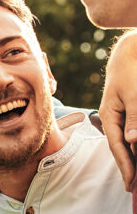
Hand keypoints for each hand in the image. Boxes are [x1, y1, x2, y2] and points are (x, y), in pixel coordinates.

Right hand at [99, 31, 136, 190]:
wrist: (127, 56)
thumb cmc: (129, 74)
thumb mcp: (134, 96)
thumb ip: (134, 119)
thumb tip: (133, 142)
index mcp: (108, 115)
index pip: (116, 145)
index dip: (124, 165)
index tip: (130, 183)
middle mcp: (109, 117)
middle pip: (118, 145)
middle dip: (127, 165)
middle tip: (134, 185)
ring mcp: (115, 114)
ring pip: (123, 139)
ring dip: (131, 156)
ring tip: (136, 172)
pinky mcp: (123, 111)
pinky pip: (127, 131)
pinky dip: (132, 143)